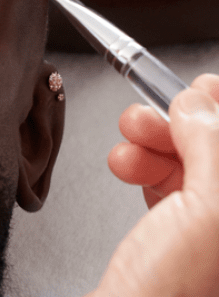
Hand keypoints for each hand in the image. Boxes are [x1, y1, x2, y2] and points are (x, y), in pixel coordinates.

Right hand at [93, 76, 218, 295]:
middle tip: (156, 112)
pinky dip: (145, 167)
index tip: (202, 91)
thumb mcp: (208, 214)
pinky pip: (172, 188)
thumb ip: (212, 147)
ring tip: (129, 141)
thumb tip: (201, 102)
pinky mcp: (183, 244)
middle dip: (187, 126)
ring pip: (196, 168)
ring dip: (157, 143)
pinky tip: (126, 165)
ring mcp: (213, 241)